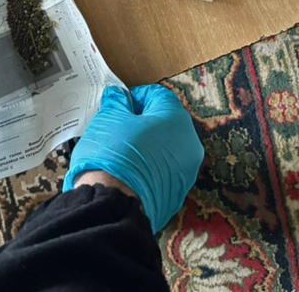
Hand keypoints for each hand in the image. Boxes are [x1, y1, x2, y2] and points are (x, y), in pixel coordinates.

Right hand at [63, 84, 203, 232]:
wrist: (114, 203)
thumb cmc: (113, 155)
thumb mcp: (109, 118)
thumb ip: (117, 102)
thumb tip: (118, 97)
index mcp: (176, 119)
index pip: (159, 95)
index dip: (136, 96)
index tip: (120, 103)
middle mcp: (189, 144)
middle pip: (166, 122)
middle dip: (143, 121)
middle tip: (119, 125)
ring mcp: (186, 171)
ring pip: (166, 148)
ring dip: (147, 144)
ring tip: (121, 149)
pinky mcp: (177, 193)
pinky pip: (163, 170)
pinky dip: (149, 166)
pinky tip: (129, 169)